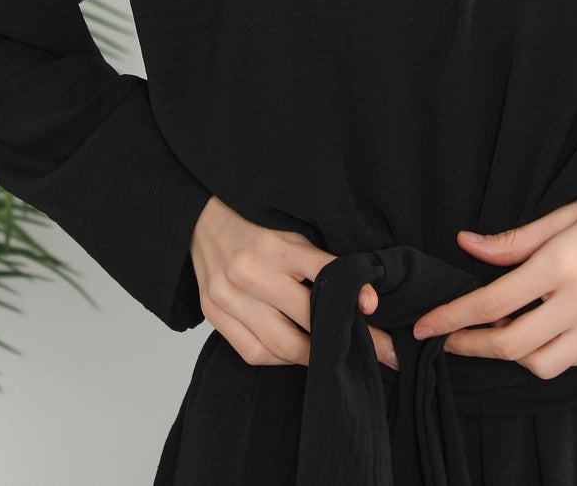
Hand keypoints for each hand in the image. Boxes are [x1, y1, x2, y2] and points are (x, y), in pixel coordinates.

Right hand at [189, 195, 399, 370]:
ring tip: (338, 357)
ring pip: (282, 345)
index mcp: (277, 246)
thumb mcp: (291, 228)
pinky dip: (280, 359)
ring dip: (315, 357)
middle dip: (345, 338)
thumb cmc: (256, 222)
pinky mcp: (214, 313)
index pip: (326, 274)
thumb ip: (319, 260)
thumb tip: (364, 296)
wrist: (201, 218)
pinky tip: (296, 354)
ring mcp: (229, 296)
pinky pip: (254, 352)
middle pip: (307, 319)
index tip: (376, 308)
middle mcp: (251, 272)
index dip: (355, 294)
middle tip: (375, 349)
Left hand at [410, 190, 576, 378]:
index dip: (453, 316)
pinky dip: (546, 354)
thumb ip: (515, 238)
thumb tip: (467, 243)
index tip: (426, 325)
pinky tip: (537, 333)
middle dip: (471, 345)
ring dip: (511, 355)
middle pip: (511, 344)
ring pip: (541, 364)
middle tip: (449, 339)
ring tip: (496, 335)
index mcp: (562, 263)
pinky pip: (572, 361)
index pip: (493, 301)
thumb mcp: (567, 213)